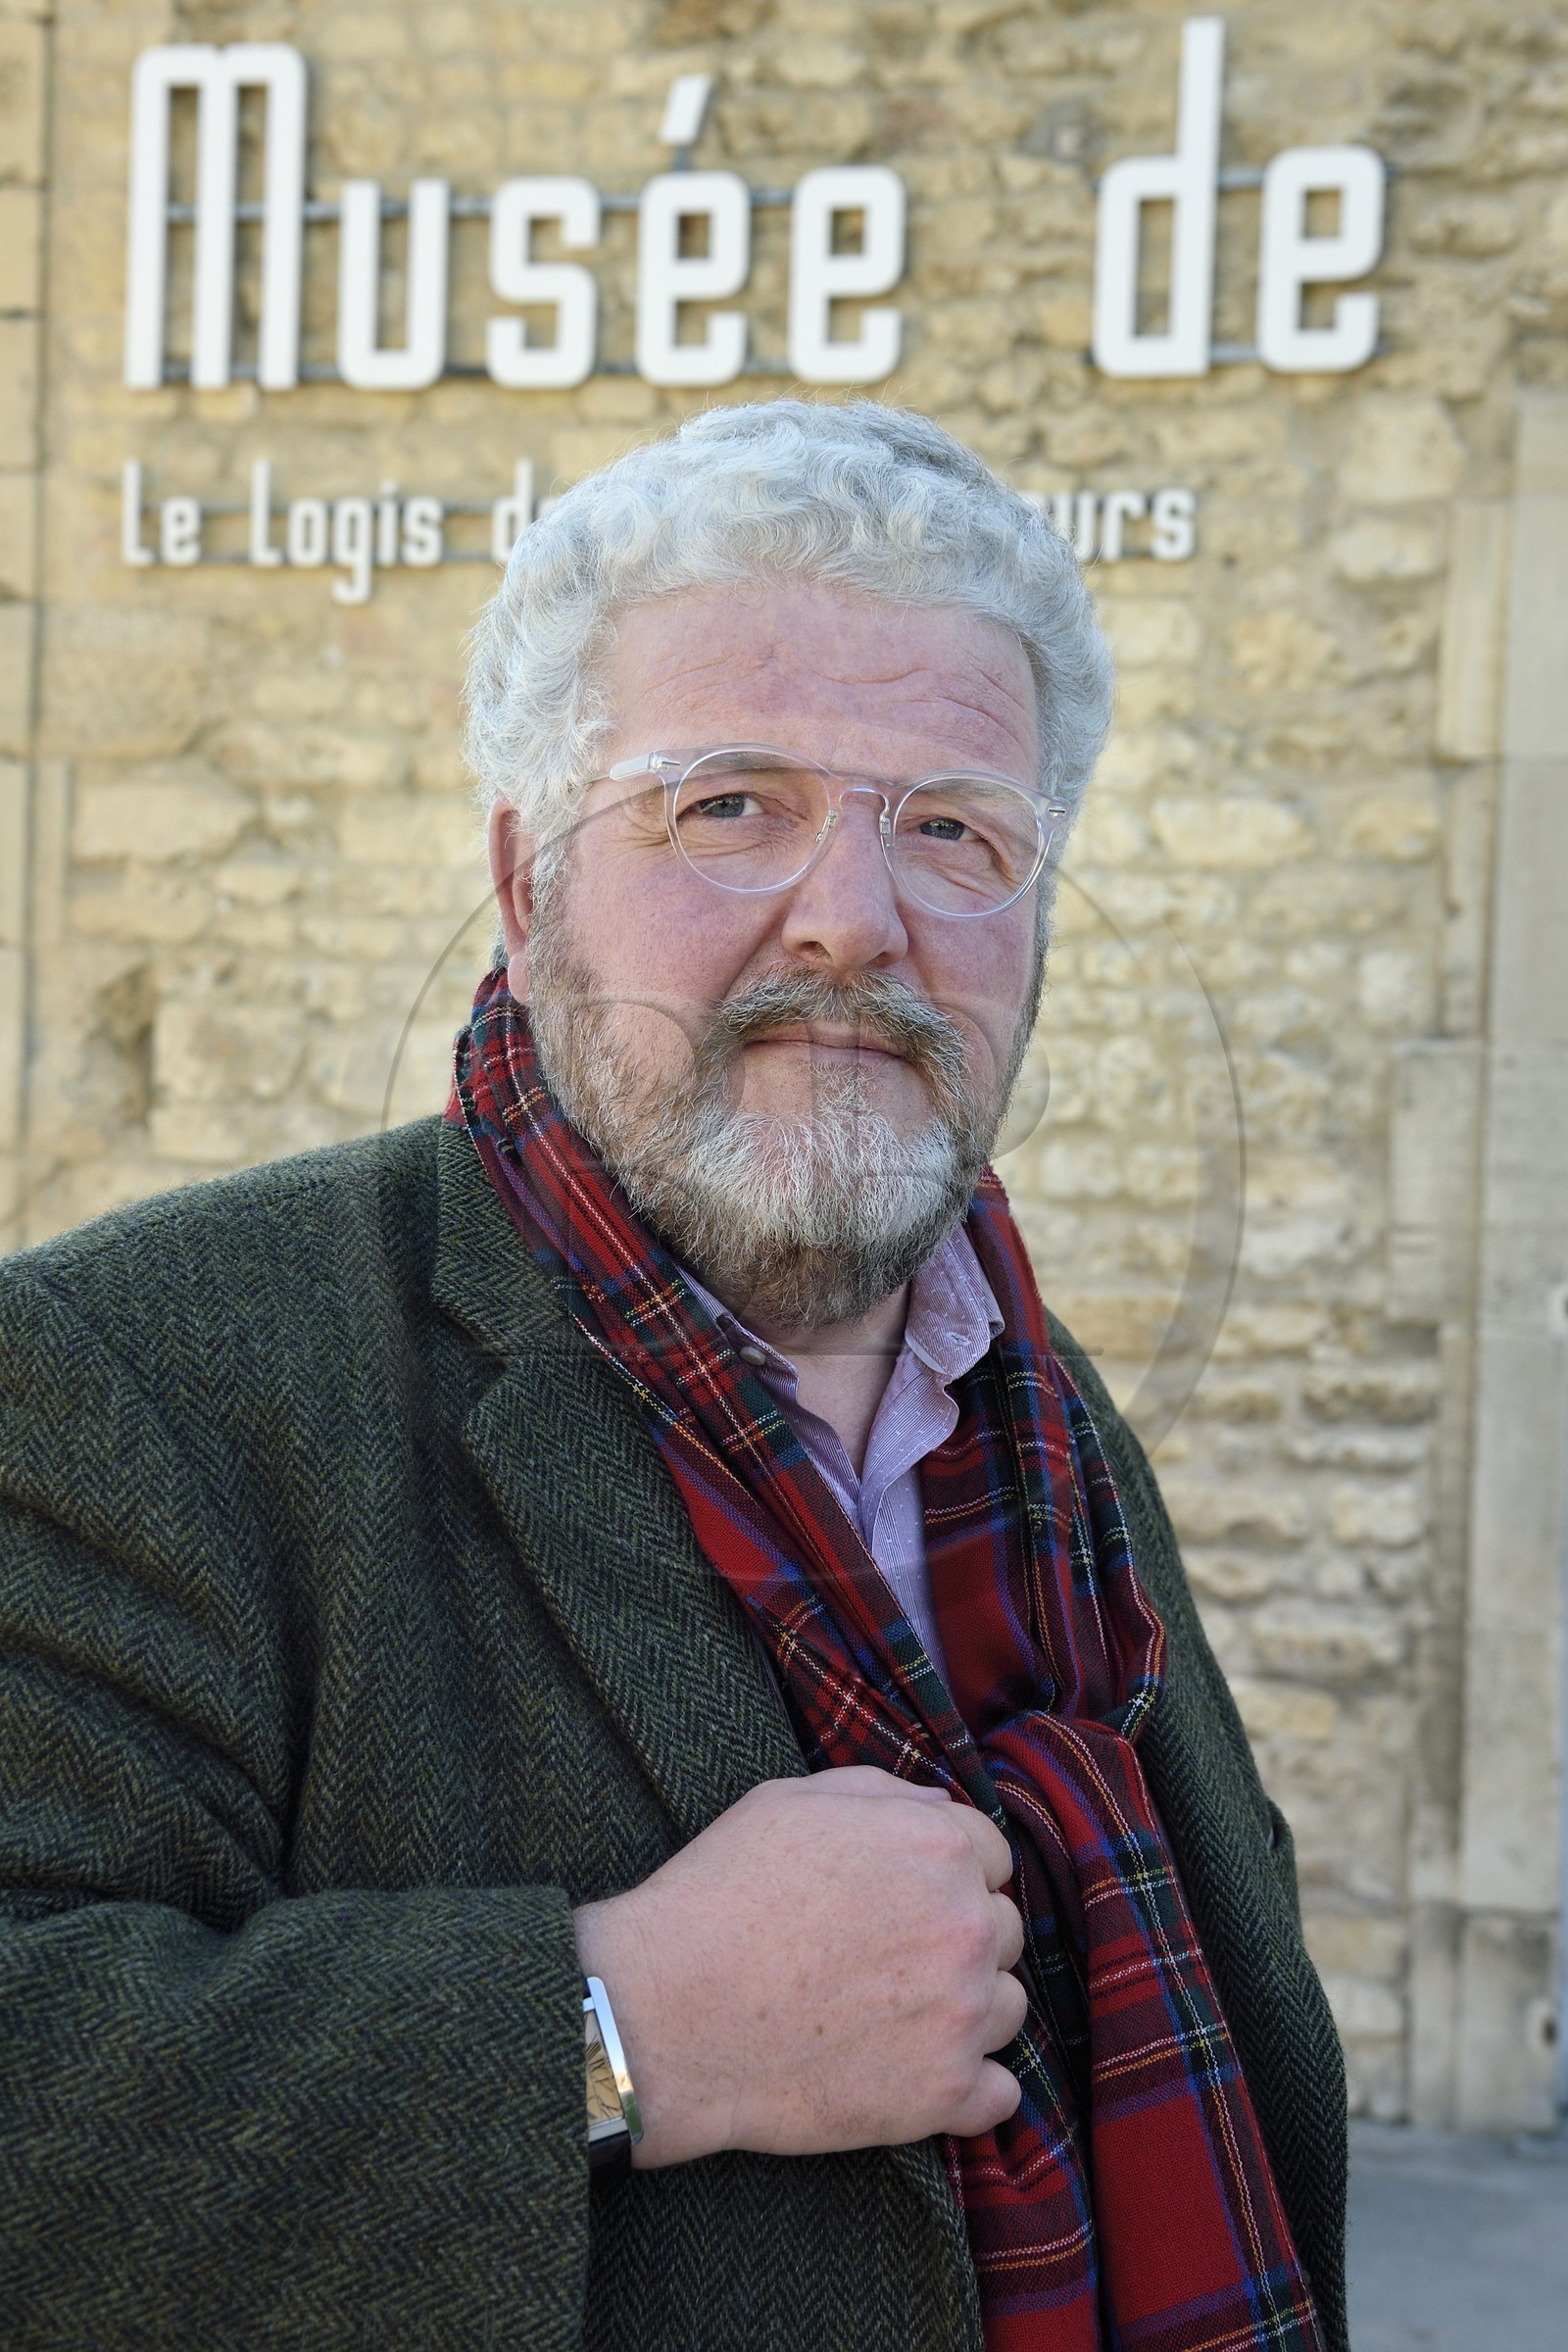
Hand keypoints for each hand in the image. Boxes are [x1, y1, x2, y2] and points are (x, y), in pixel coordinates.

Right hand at [573, 1765, 1026, 2166]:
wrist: (669, 2012)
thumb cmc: (721, 1897)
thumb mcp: (793, 1801)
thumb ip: (884, 1794)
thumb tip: (936, 1809)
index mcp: (939, 1847)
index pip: (991, 1856)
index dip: (947, 1876)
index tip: (905, 1902)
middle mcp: (966, 1925)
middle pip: (1001, 1930)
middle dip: (956, 1939)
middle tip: (887, 1959)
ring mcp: (961, 2014)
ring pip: (1007, 2008)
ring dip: (966, 2010)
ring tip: (892, 2016)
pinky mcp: (942, 2094)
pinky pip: (998, 2097)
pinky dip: (967, 2090)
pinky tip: (915, 2074)